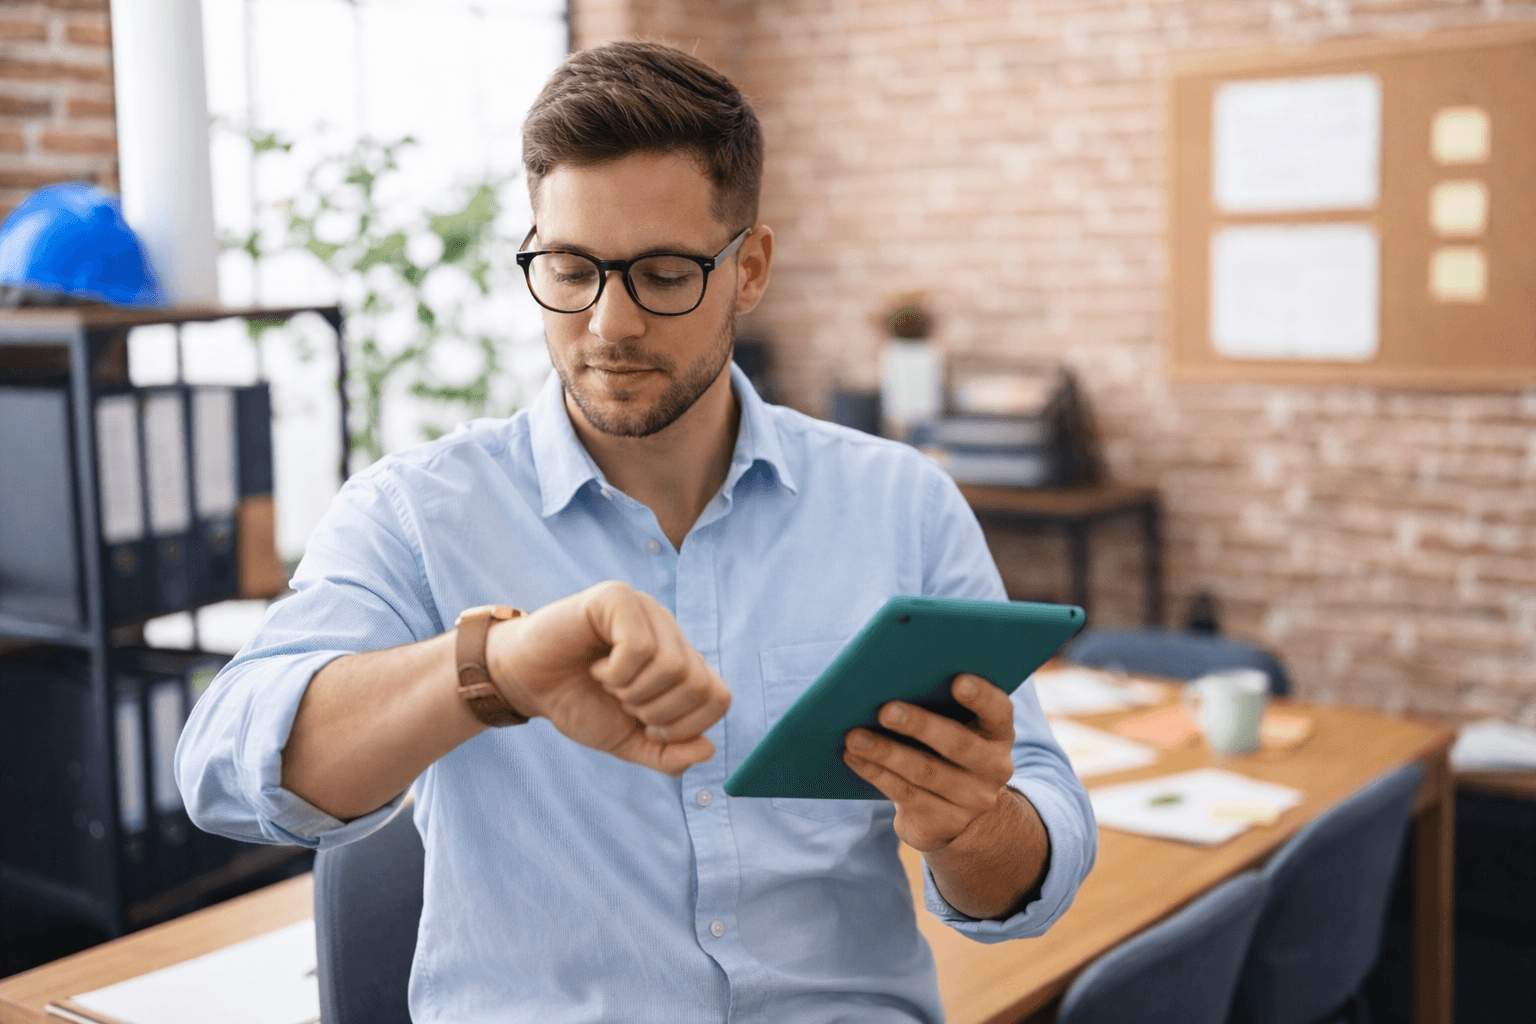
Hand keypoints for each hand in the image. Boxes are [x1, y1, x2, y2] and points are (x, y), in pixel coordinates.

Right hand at [485, 581, 730, 775]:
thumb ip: (668, 754)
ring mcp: (647, 610)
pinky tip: (597, 666)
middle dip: (656, 712)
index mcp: (681, 659)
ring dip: (633, 691)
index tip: (645, 726)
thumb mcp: (628, 741)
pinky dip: (616, 672)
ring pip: (673, 666)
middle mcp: (671, 630)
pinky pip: (640, 646)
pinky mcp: (618, 597)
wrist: (526, 683)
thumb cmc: (578, 704)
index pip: (718, 698)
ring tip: (608, 682)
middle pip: (699, 684)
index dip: (683, 727)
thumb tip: (708, 749)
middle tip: (622, 701)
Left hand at [842, 673, 1016, 852]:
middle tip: (885, 710)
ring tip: (854, 737)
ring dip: (886, 753)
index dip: (982, 696)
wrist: (956, 809)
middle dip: (920, 726)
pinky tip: (854, 757)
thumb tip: (887, 680)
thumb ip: (937, 705)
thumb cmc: (944, 747)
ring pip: (926, 773)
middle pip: (958, 745)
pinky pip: (906, 795)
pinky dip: (876, 773)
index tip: (958, 681)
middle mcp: (994, 768)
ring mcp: (972, 800)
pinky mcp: (945, 823)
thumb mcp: (954, 727)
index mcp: (998, 733)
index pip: (999, 711)